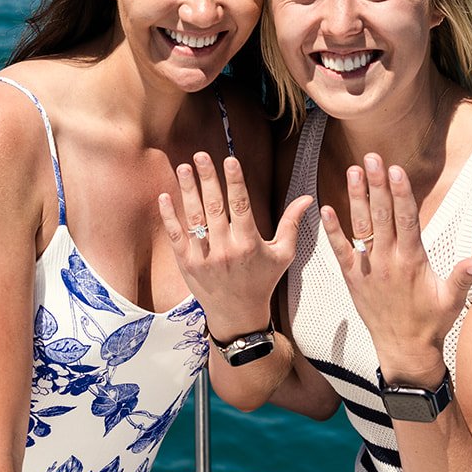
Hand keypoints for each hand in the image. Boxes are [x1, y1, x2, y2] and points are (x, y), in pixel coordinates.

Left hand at [157, 153, 313, 341]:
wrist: (238, 315)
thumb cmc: (263, 281)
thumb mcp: (282, 254)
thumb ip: (292, 223)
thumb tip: (307, 198)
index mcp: (249, 244)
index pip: (241, 206)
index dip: (235, 181)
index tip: (230, 159)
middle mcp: (225, 249)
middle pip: (215, 207)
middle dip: (208, 178)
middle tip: (200, 155)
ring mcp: (203, 257)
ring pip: (194, 218)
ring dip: (187, 191)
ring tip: (183, 167)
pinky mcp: (186, 263)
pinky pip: (176, 236)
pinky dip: (169, 217)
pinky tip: (164, 196)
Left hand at [319, 153, 471, 385]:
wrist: (404, 351)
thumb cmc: (432, 323)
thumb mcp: (452, 301)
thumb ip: (463, 278)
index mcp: (413, 262)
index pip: (406, 220)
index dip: (401, 194)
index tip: (396, 170)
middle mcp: (389, 261)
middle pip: (382, 216)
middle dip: (377, 185)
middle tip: (371, 157)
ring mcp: (369, 269)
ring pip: (361, 227)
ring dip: (356, 198)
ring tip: (353, 170)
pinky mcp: (353, 279)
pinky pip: (340, 251)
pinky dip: (332, 231)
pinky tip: (325, 209)